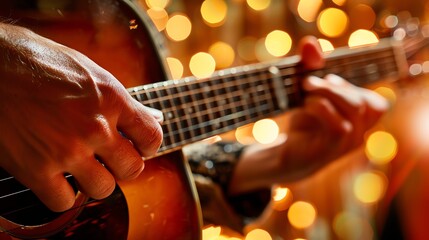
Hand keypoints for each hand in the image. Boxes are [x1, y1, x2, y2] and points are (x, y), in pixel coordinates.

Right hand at [0, 23, 162, 211]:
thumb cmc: (38, 60)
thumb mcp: (90, 71)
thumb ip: (122, 100)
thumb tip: (153, 117)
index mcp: (111, 99)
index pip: (152, 137)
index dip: (148, 147)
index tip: (139, 148)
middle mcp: (94, 126)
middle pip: (131, 168)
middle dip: (124, 167)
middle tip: (110, 160)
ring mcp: (66, 150)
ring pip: (102, 189)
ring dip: (95, 182)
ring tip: (83, 169)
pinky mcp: (35, 168)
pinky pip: (63, 202)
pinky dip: (62, 196)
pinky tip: (56, 180)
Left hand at [276, 36, 387, 179]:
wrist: (286, 157)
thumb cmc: (303, 124)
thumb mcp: (308, 93)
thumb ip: (310, 66)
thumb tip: (309, 42)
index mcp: (360, 122)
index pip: (375, 103)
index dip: (353, 87)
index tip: (326, 79)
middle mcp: (359, 133)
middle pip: (365, 101)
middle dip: (334, 85)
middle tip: (307, 81)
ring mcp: (347, 144)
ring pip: (355, 109)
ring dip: (328, 92)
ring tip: (305, 91)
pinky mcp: (331, 150)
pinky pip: (339, 125)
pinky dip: (320, 107)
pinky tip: (305, 105)